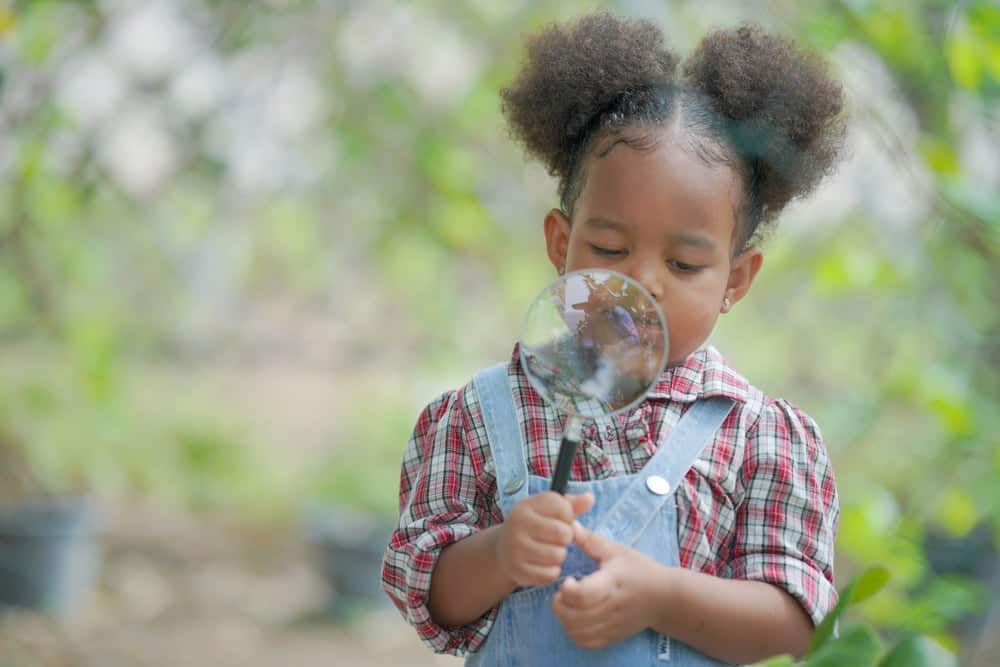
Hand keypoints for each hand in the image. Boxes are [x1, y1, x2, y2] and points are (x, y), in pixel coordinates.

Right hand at [496, 491, 593, 587]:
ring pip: (558, 555)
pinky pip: (550, 574)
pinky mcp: (518, 571)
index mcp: (526, 506)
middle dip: (566, 537)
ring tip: (550, 550)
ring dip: (560, 555)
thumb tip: (590, 498)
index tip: (558, 520)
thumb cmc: (533, 525)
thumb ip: (570, 504)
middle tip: (557, 538)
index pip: (564, 509)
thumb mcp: (547, 509)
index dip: (568, 517)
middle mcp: (517, 524)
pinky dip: (552, 571)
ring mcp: (515, 549)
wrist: (503, 549)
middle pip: (563, 533)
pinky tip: (543, 564)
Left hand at [552, 521, 665, 649]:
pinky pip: (586, 642)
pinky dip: (575, 633)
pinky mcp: (613, 636)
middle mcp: (612, 607)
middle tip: (563, 593)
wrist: (665, 598)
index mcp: (613, 582)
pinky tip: (577, 619)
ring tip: (569, 605)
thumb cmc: (639, 570)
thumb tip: (570, 526)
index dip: (568, 589)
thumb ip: (591, 541)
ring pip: (578, 632)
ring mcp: (613, 625)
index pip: (583, 595)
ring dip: (565, 619)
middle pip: (575, 617)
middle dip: (560, 605)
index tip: (569, 580)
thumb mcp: (617, 551)